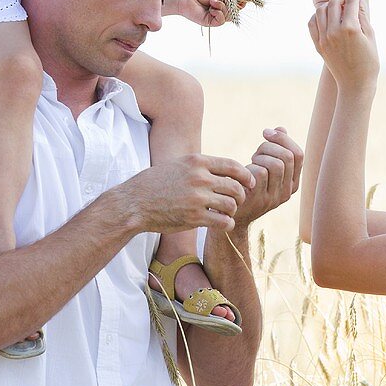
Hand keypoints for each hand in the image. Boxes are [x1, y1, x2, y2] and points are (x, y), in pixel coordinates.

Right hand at [122, 154, 254, 232]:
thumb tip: (226, 170)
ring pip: (232, 204)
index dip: (246, 176)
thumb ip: (201, 166)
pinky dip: (227, 224)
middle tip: (236, 202)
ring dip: (232, 211)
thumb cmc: (156, 183)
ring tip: (226, 213)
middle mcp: (199, 177)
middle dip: (241, 196)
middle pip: (236, 187)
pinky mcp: (194, 217)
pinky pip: (223, 221)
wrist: (135, 202)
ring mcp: (197, 198)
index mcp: (197, 161)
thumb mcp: (179, 165)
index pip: (233, 166)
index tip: (250, 183)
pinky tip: (222, 224)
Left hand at [163, 0, 228, 25]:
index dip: (240, 3)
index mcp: (220, 5)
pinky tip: (212, 8)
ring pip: (227, 16)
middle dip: (230, 4)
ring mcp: (213, 18)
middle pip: (232, 12)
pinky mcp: (208, 22)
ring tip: (212, 1)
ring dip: (222, 7)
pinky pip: (221, 21)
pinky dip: (219, 13)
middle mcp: (218, 12)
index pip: (234, 7)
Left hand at [233, 127, 303, 227]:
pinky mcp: (259, 200)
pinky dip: (249, 167)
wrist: (230, 213)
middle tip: (256, 151)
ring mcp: (274, 197)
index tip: (267, 133)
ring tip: (250, 163)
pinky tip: (242, 174)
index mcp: (292, 183)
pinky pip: (260, 173)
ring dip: (259, 157)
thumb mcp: (265, 169)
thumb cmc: (247, 186)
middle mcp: (287, 192)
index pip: (298, 154)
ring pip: (276, 164)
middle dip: (269, 146)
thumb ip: (275, 151)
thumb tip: (281, 128)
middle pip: (287, 157)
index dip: (283, 139)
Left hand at [308, 0, 378, 85]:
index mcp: (350, 29)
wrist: (355, 83)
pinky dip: (319, 16)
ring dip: (330, 6)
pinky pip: (312, 23)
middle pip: (333, 3)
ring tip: (339, 8)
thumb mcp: (370, 35)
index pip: (350, 1)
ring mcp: (323, 39)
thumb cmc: (369, 61)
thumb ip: (362, 14)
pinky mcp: (317, 45)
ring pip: (320, 11)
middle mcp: (334, 32)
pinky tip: (328, 18)